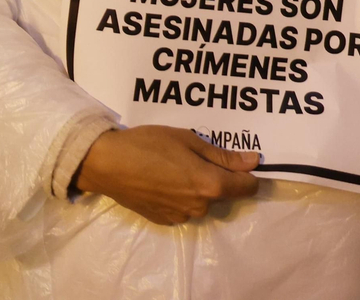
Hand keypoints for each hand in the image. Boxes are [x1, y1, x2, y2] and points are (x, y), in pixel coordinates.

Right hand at [74, 126, 259, 225]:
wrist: (107, 163)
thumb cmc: (147, 144)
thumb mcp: (187, 140)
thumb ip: (222, 155)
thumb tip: (253, 162)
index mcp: (211, 185)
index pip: (248, 187)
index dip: (245, 173)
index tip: (233, 161)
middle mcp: (201, 206)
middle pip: (222, 193)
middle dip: (214, 177)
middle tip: (190, 157)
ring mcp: (182, 216)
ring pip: (201, 201)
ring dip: (195, 188)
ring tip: (170, 167)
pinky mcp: (164, 220)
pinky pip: (182, 208)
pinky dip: (177, 196)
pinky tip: (158, 181)